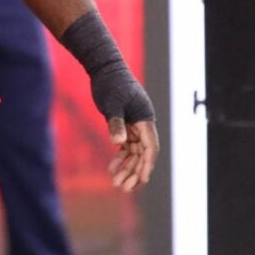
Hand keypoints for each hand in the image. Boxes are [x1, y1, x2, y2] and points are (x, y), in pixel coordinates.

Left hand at [90, 62, 158, 191]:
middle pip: (142, 153)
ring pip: (134, 152)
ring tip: (117, 183)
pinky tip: (112, 168)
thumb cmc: (110, 83)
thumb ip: (115, 123)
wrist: (104, 67)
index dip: (146, 165)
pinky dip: (120, 157)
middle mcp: (142, 124)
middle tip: (123, 188)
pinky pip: (126, 145)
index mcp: (145, 119)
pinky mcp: (124, 123)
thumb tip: (119, 143)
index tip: (141, 180)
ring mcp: (134, 124)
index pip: (150, 147)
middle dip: (134, 171)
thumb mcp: (111, 103)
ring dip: (127, 168)